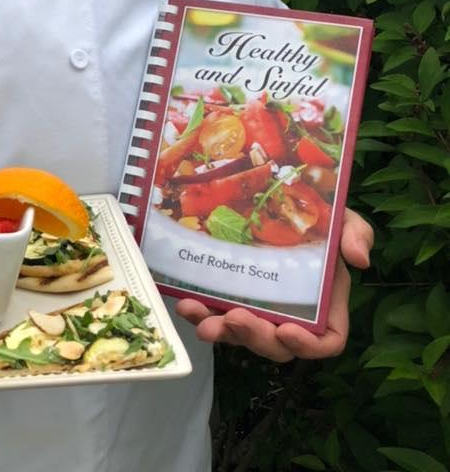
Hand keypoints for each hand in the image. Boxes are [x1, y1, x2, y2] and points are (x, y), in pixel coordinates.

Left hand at [176, 208, 372, 362]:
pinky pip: (214, 313)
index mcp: (324, 305)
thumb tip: (359, 258)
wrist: (278, 200)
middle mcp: (290, 313)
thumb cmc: (318, 217)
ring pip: (240, 334)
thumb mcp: (342, 218)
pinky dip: (200, 312)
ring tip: (202, 320)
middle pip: (276, 344)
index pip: (325, 341)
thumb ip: (355, 234)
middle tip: (235, 319)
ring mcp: (257, 307)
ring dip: (220, 331)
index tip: (287, 332)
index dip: (308, 345)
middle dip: (254, 338)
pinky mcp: (228, 296)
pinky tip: (185, 302)